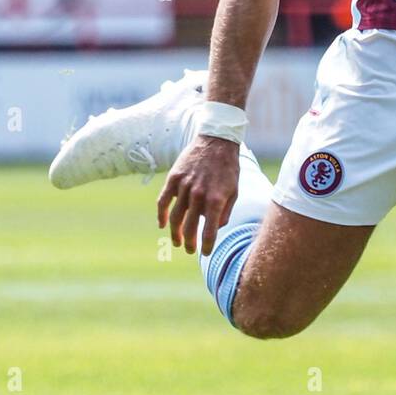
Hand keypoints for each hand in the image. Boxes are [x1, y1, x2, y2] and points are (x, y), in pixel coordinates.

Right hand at [156, 134, 239, 256]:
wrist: (217, 141)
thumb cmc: (228, 168)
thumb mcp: (234, 191)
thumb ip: (225, 211)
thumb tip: (216, 227)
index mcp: (216, 200)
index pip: (210, 231)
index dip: (207, 246)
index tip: (206, 253)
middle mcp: (199, 195)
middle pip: (190, 227)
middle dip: (189, 243)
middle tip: (189, 250)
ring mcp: (184, 186)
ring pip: (175, 217)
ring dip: (175, 232)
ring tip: (177, 241)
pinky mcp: (173, 178)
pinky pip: (163, 201)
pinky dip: (161, 214)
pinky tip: (162, 224)